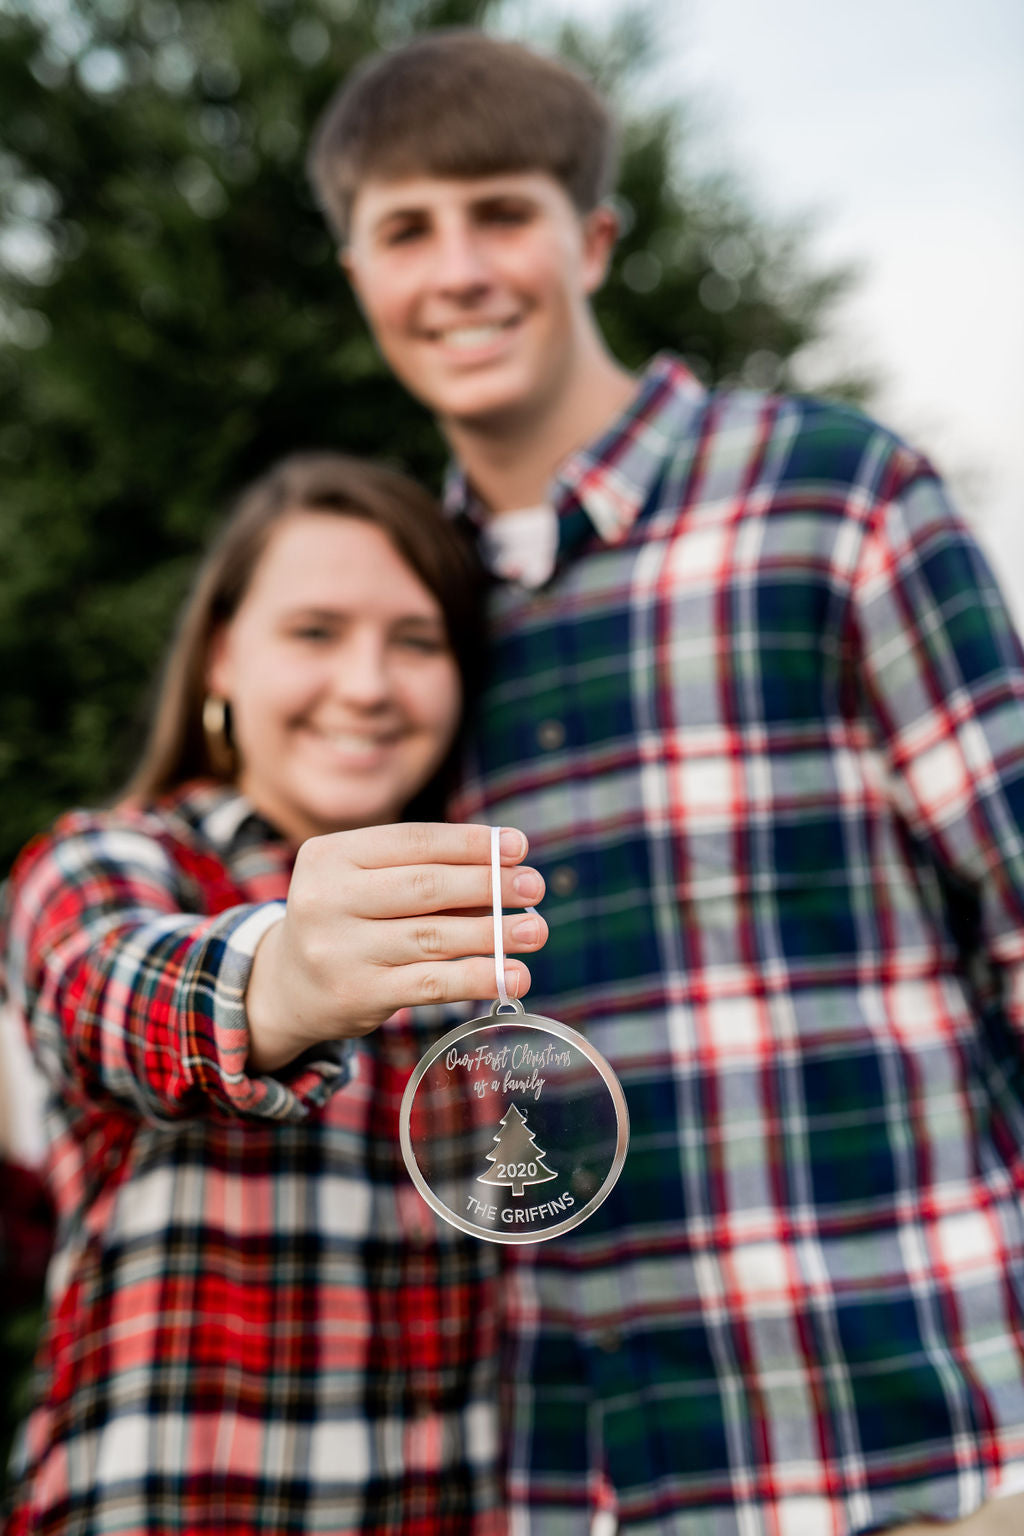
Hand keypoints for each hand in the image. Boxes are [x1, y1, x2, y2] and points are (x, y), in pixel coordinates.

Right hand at [245, 823, 546, 1071]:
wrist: (288, 986)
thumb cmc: (347, 919)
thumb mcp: (367, 883)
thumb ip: (425, 872)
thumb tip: (510, 869)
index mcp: (329, 855)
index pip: (413, 841)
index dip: (470, 843)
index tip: (518, 846)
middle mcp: (325, 899)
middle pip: (425, 886)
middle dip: (489, 884)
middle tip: (535, 886)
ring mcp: (338, 950)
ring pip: (433, 937)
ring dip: (494, 933)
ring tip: (535, 930)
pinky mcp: (357, 994)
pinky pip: (430, 983)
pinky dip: (478, 977)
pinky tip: (514, 975)